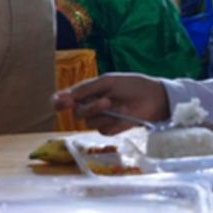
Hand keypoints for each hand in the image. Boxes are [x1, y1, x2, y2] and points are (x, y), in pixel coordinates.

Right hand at [52, 73, 168, 134]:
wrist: (153, 97)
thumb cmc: (131, 85)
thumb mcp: (107, 82)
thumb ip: (85, 90)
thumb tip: (61, 97)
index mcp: (87, 91)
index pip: (65, 99)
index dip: (59, 102)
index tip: (60, 103)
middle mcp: (90, 105)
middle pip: (77, 113)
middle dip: (90, 108)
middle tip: (106, 101)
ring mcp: (100, 118)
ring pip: (89, 122)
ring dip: (104, 114)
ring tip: (120, 107)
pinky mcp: (110, 129)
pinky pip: (103, 130)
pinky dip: (113, 122)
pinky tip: (125, 115)